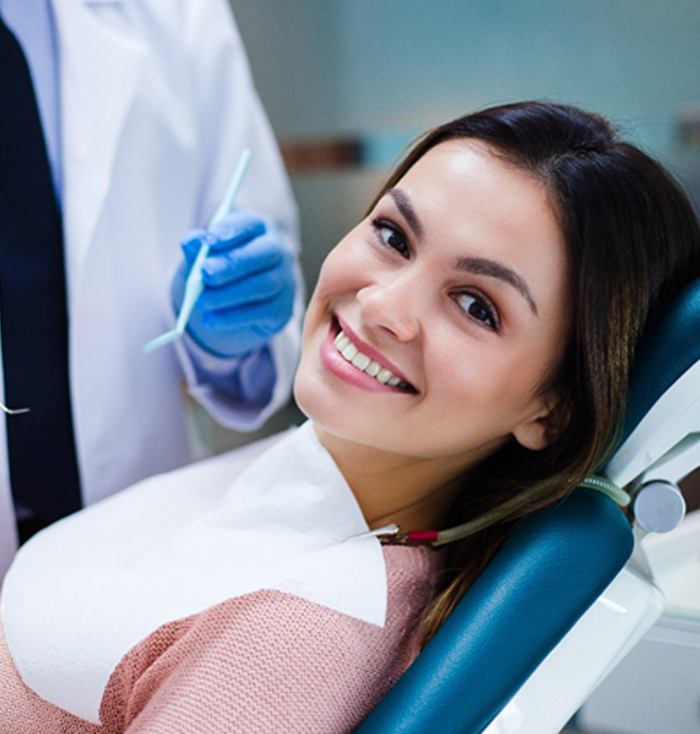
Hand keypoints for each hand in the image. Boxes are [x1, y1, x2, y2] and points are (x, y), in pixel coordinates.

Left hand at [171, 210, 295, 357]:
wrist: (238, 301)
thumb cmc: (221, 268)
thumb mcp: (206, 255)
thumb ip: (198, 248)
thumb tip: (189, 242)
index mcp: (259, 229)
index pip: (251, 223)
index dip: (231, 230)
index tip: (209, 240)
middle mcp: (279, 251)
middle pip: (264, 253)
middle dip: (233, 263)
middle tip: (205, 273)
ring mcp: (285, 281)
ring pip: (264, 284)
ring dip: (229, 294)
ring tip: (201, 301)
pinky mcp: (282, 309)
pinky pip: (261, 313)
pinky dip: (232, 317)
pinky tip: (210, 320)